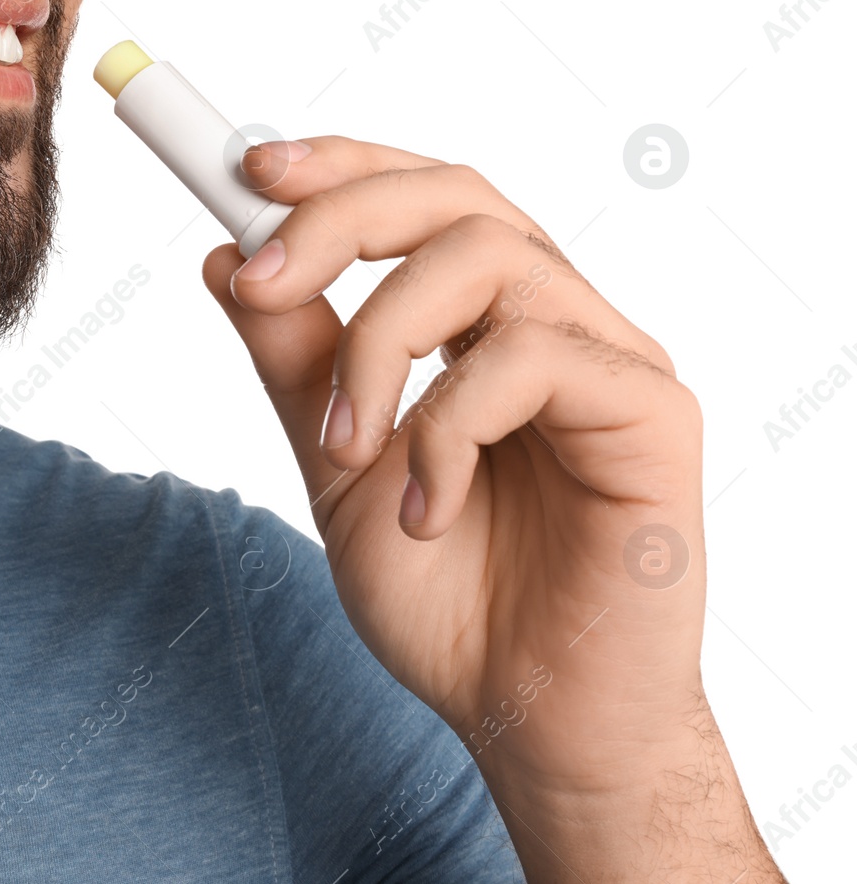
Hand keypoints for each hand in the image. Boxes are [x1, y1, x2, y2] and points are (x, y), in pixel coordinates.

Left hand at [202, 136, 785, 883]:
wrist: (521, 717)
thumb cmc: (446, 598)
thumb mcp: (336, 463)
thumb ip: (298, 363)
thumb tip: (229, 257)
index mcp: (483, 324)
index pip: (423, 198)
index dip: (342, 165)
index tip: (247, 167)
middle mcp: (554, 322)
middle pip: (460, 195)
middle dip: (341, 219)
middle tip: (262, 281)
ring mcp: (609, 359)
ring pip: (490, 260)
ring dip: (383, 346)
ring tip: (349, 450)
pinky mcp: (654, 411)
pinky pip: (534, 358)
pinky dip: (449, 427)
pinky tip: (426, 507)